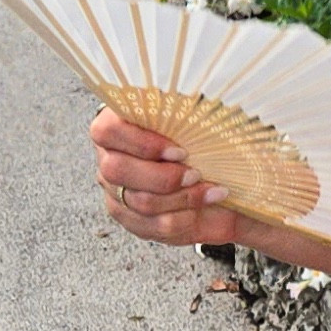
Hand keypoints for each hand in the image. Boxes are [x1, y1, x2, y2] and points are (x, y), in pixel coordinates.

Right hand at [90, 106, 229, 245]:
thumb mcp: (199, 118)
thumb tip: (199, 105)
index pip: (107, 131)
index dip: (141, 142)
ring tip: (210, 189)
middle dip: (164, 176)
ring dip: (182, 197)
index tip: (179, 150)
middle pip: (118, 170)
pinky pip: (153, 225)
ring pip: (140, 201)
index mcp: (117, 124)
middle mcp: (109, 158)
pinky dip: (185, 217)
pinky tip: (204, 204)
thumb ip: (188, 109)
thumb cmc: (204, 142)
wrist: (223, 177)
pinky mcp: (131, 219)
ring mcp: (117, 192)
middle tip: (195, 173)